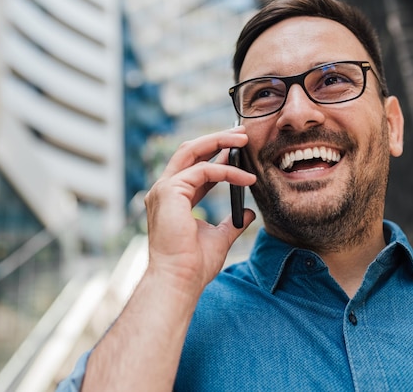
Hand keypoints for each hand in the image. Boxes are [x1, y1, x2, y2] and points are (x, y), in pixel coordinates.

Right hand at [143, 125, 256, 294]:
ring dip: (219, 142)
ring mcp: (164, 189)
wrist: (179, 280)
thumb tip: (249, 213)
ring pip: (192, 151)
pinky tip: (246, 178)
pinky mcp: (169, 192)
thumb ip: (232, 223)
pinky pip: (203, 171)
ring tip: (243, 139)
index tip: (238, 149)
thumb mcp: (219, 238)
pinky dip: (227, 171)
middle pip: (189, 151)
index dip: (216, 155)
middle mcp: (164, 190)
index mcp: (173, 199)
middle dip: (216, 139)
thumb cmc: (193, 265)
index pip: (194, 167)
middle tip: (241, 133)